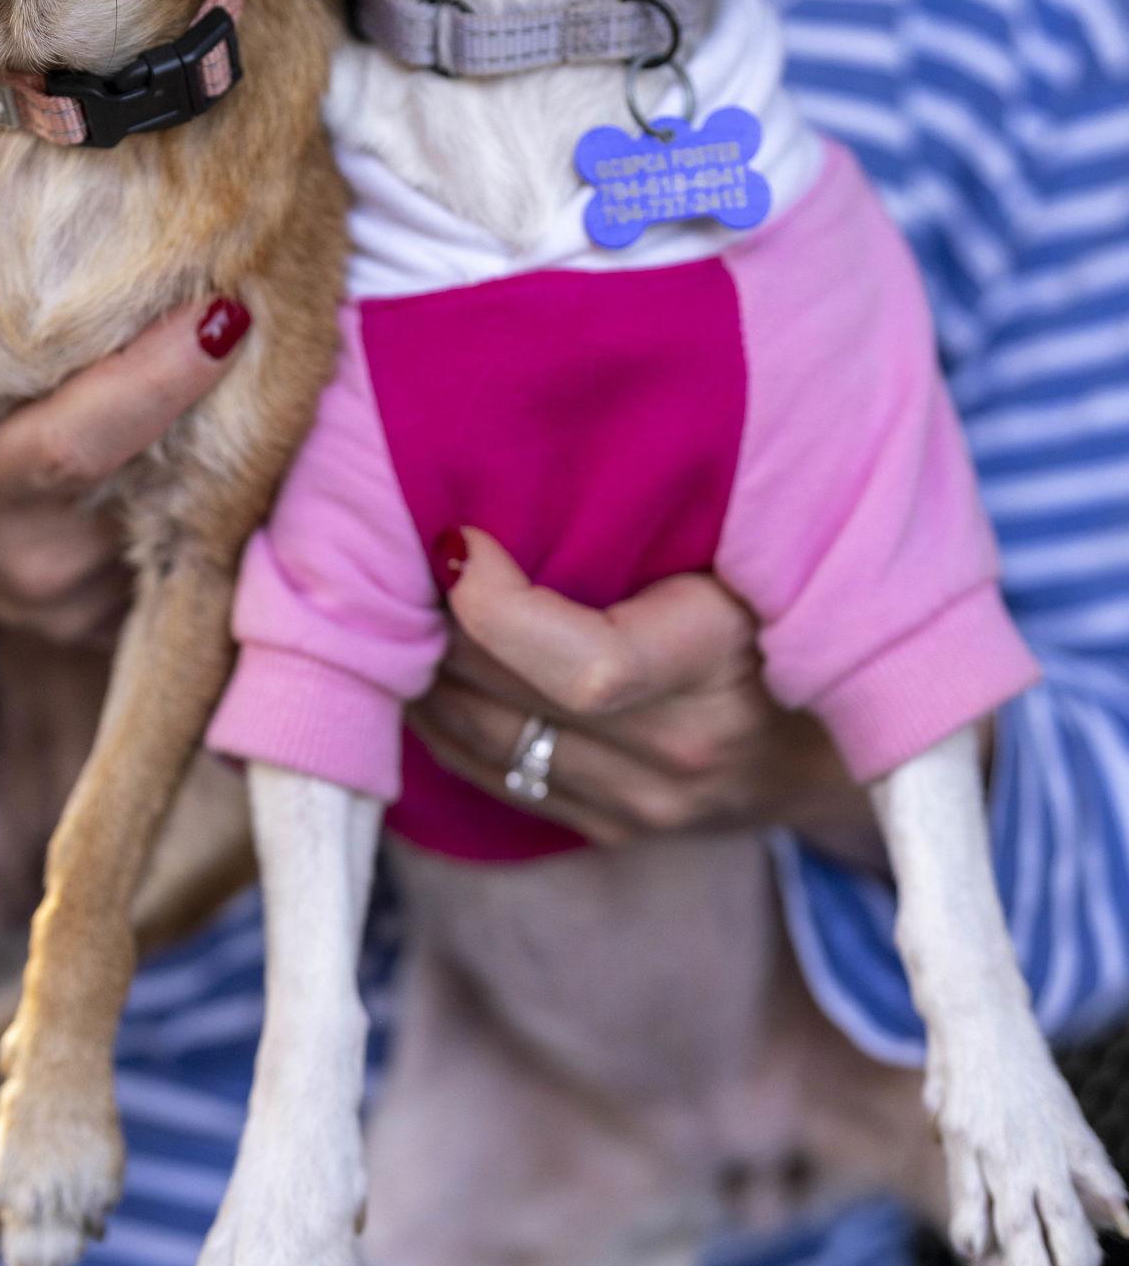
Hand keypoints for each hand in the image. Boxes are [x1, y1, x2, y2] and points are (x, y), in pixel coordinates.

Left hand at [410, 529, 883, 864]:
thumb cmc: (801, 597)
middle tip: (396, 550)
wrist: (869, 734)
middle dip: (436, 622)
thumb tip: (538, 433)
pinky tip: (421, 667)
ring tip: (397, 601)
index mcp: (724, 666)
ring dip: (424, 672)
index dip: (498, 606)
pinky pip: (494, 778)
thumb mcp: (760, 538)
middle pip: (508, 695)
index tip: (457, 538)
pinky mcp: (616, 831)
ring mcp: (648, 806)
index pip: (587, 665)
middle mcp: (683, 752)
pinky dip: (443, 721)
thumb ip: (671, 503)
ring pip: (483, 741)